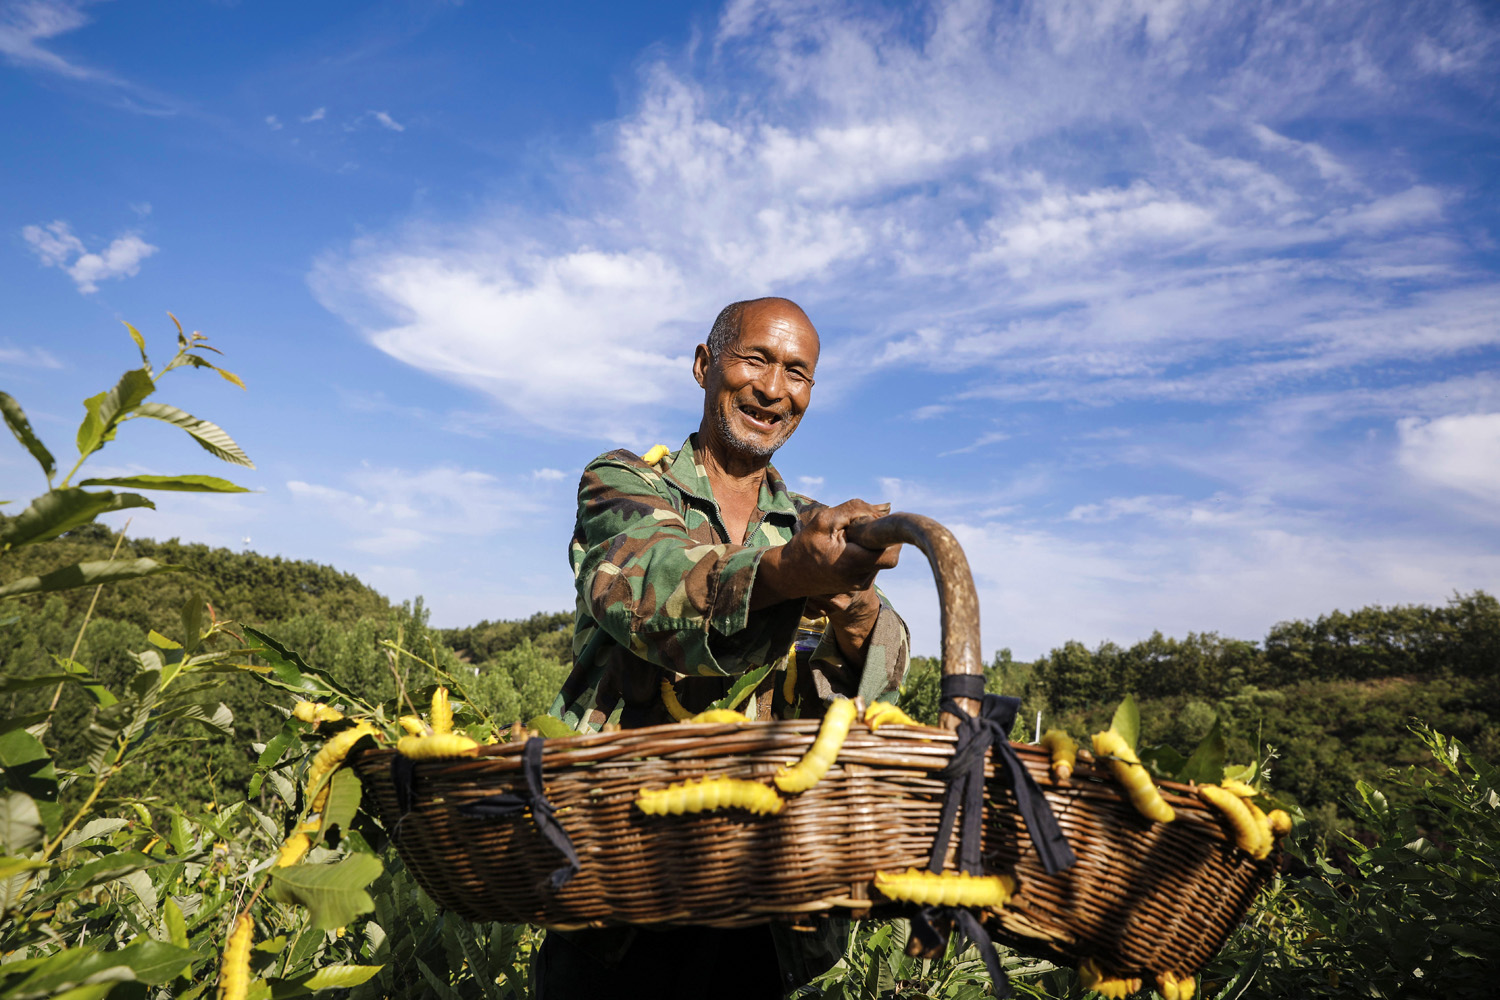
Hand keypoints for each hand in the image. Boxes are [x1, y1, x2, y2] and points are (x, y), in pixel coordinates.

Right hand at [751, 500, 899, 609]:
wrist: (789, 575)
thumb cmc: (805, 545)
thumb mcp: (825, 520)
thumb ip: (856, 509)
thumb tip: (886, 508)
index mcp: (852, 563)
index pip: (890, 549)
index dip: (888, 532)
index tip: (874, 522)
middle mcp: (860, 578)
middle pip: (891, 554)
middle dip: (881, 537)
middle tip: (859, 529)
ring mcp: (861, 585)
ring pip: (884, 558)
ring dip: (873, 545)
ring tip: (848, 541)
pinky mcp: (861, 585)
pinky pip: (875, 564)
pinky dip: (867, 552)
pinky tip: (848, 550)